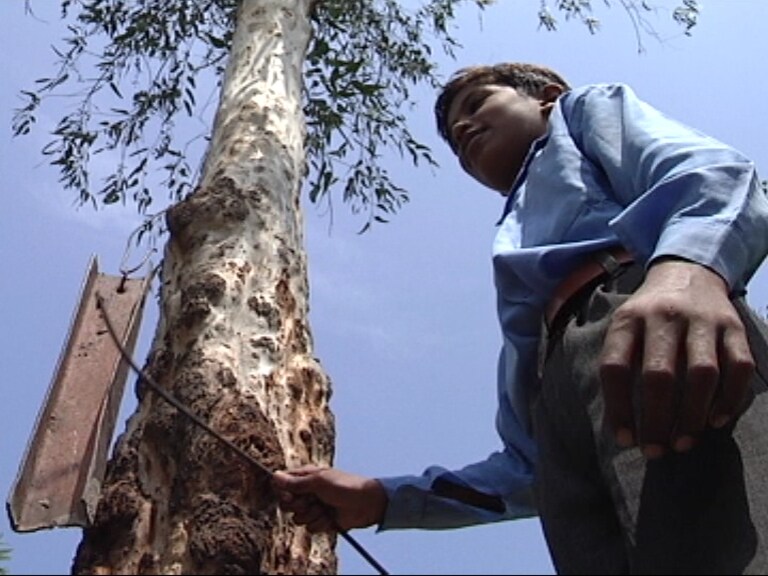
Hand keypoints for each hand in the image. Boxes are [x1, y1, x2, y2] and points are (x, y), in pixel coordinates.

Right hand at [271, 465, 387, 532]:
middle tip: (312, 500)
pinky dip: (320, 523)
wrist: (366, 503)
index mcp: (306, 477)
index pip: (283, 484)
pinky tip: (331, 517)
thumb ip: (296, 482)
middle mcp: (307, 492)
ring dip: (311, 514)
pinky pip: (309, 527)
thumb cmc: (345, 486)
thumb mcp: (319, 481)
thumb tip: (274, 476)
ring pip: (297, 518)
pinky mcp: (320, 521)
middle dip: (298, 505)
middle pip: (286, 503)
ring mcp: (314, 507)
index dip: (283, 491)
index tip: (290, 494)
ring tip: (325, 507)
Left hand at [599, 258, 754, 457]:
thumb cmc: (648, 316)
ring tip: (683, 443)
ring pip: (701, 374)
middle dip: (656, 420)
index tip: (624, 439)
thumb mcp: (623, 328)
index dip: (618, 407)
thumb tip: (619, 425)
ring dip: (692, 416)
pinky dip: (729, 399)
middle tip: (655, 451)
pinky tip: (716, 421)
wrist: (687, 272)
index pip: (615, 367)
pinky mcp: (734, 327)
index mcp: (628, 320)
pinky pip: (738, 367)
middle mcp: (663, 317)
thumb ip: (619, 365)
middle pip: (658, 376)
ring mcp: (702, 320)